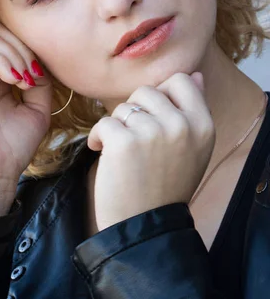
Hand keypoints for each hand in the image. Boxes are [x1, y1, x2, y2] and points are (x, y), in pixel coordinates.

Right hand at [0, 23, 52, 213]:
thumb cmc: (14, 147)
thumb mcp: (37, 108)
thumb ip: (40, 79)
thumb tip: (39, 57)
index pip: (10, 40)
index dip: (29, 48)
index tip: (42, 75)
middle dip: (22, 48)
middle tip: (33, 75)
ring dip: (14, 55)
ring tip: (24, 81)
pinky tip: (13, 80)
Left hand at [87, 72, 214, 231]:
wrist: (145, 227)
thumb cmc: (166, 186)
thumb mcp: (193, 148)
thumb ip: (193, 110)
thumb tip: (196, 75)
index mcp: (203, 125)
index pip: (181, 80)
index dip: (162, 95)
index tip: (154, 117)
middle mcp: (181, 125)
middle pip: (146, 91)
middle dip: (135, 112)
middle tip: (137, 141)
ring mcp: (152, 132)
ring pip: (123, 107)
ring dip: (117, 126)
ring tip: (124, 153)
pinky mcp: (124, 141)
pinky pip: (104, 122)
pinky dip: (98, 137)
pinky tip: (104, 155)